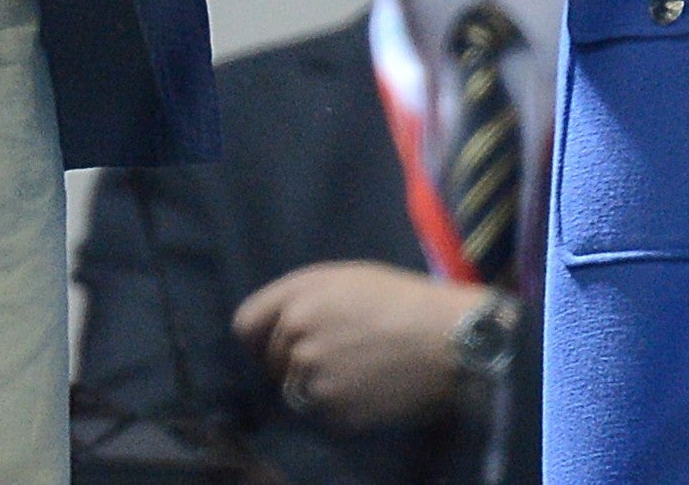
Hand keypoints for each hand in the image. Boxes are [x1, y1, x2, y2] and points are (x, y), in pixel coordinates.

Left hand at [232, 260, 480, 433]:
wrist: (443, 341)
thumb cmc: (401, 299)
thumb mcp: (345, 278)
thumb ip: (302, 296)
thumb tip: (276, 324)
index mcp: (297, 300)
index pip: (245, 324)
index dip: (257, 335)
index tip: (270, 343)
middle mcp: (295, 339)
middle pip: (271, 360)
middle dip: (292, 359)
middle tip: (335, 354)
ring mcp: (313, 379)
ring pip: (295, 388)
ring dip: (314, 384)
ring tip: (355, 372)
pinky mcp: (334, 411)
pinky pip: (322, 411)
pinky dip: (337, 405)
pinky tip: (367, 388)